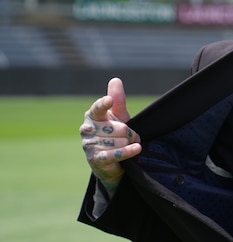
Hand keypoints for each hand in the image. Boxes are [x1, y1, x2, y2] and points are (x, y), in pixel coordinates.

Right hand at [79, 77, 141, 193]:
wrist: (109, 161)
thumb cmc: (114, 134)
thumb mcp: (118, 116)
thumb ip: (117, 100)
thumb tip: (115, 80)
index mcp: (92, 116)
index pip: (98, 108)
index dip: (104, 104)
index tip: (109, 100)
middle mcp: (87, 129)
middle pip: (119, 128)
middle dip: (130, 133)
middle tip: (129, 137)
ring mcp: (89, 145)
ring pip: (119, 140)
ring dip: (128, 143)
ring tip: (126, 145)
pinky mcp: (96, 159)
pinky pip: (115, 153)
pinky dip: (128, 151)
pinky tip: (137, 148)